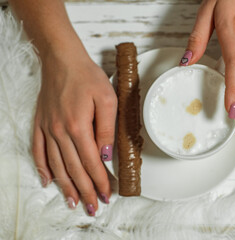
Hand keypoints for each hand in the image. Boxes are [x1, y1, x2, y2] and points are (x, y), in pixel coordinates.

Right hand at [32, 49, 116, 215]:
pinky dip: (42, 168)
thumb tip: (107, 155)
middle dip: (85, 191)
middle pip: (74, 169)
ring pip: (56, 165)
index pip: (92, 163)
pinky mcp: (40, 124)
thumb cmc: (87, 77)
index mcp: (79, 127)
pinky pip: (38, 151)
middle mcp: (60, 132)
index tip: (106, 195)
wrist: (63, 60)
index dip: (100, 181)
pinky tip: (47, 180)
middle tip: (93, 207)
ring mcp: (47, 129)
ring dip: (65, 186)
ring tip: (72, 202)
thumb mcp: (107, 100)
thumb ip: (108, 129)